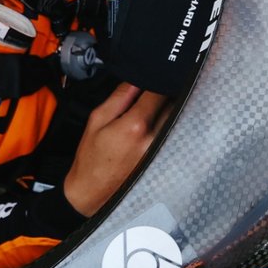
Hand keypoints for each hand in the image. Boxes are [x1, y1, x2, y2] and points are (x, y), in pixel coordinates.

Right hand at [61, 83, 172, 215]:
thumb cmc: (91, 158)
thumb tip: (137, 80)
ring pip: (176, 119)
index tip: (156, 74)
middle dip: (166, 93)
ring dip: (170, 109)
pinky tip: (157, 125)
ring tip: (156, 107)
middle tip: (156, 89)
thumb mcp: (97, 120)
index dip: (158, 79)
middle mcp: (154, 138)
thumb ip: (119, 97)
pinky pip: (174, 134)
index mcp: (136, 126)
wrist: (92, 192)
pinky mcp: (166, 160)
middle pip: (173, 105)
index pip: (158, 92)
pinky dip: (169, 125)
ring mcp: (163, 151)